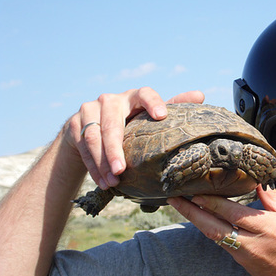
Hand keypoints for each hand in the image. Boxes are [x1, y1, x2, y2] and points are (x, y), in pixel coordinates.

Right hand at [64, 87, 204, 189]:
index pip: (144, 93)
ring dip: (102, 162)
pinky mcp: (74, 124)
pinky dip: (93, 167)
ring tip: (113, 182)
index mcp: (133, 97)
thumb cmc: (130, 122)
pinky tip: (103, 182)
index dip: (152, 102)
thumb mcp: (149, 116)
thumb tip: (200, 96)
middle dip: (115, 148)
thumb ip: (173, 106)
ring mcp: (89, 110)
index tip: (162, 116)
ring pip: (93, 137)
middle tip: (122, 170)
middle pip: (111, 123)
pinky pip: (82, 149)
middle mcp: (110, 100)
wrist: (90, 126)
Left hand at [168, 186, 275, 275]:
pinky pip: (221, 242)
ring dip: (196, 220)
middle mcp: (251, 243)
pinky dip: (210, 229)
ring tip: (183, 206)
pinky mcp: (240, 262)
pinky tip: (202, 219)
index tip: (196, 191)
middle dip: (191, 212)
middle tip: (174, 199)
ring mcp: (243, 255)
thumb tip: (257, 180)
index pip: (232, 213)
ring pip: (213, 236)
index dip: (211, 202)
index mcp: (266, 228)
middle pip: (213, 227)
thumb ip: (271, 199)